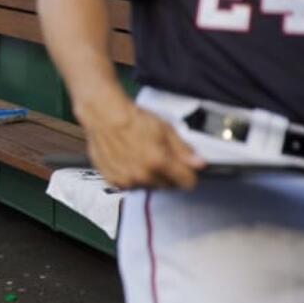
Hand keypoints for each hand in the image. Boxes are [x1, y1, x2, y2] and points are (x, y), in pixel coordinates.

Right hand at [80, 100, 204, 189]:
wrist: (104, 116)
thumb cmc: (131, 119)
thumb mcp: (165, 129)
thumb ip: (184, 150)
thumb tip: (199, 163)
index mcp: (159, 162)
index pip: (187, 182)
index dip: (188, 174)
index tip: (186, 169)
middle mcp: (143, 175)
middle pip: (168, 185)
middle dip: (168, 174)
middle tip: (160, 156)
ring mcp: (127, 179)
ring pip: (148, 186)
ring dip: (149, 176)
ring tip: (142, 156)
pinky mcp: (113, 179)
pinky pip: (130, 184)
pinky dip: (132, 176)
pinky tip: (129, 160)